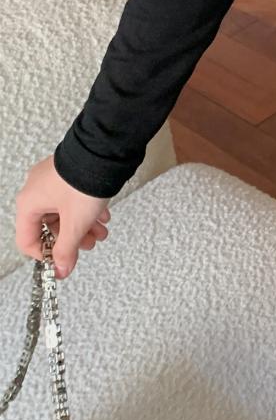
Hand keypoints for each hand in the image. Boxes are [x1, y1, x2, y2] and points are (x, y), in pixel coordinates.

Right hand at [15, 155, 111, 278]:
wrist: (105, 150)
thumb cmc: (84, 180)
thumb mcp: (75, 223)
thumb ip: (67, 250)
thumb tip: (61, 269)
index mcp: (29, 203)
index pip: (27, 240)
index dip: (45, 255)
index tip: (62, 263)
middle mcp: (36, 189)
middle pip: (49, 225)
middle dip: (72, 238)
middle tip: (88, 244)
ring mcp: (53, 179)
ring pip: (64, 211)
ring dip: (83, 225)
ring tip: (101, 232)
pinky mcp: (69, 172)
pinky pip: (74, 197)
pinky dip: (87, 210)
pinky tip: (103, 216)